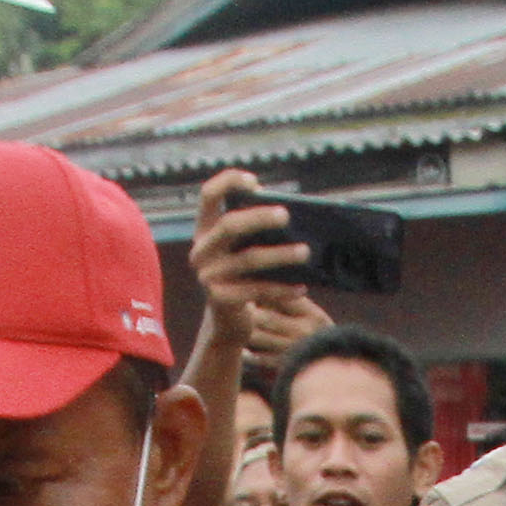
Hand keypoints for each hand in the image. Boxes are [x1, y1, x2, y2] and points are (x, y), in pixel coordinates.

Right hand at [186, 171, 322, 347]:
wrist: (228, 323)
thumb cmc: (245, 277)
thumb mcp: (243, 251)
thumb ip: (257, 232)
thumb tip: (292, 217)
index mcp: (204, 230)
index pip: (208, 195)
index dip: (228, 182)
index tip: (255, 182)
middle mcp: (200, 251)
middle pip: (229, 225)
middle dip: (259, 218)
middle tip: (286, 215)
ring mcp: (208, 276)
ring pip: (248, 259)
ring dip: (280, 255)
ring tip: (305, 251)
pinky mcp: (220, 300)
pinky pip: (256, 290)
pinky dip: (282, 288)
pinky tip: (302, 286)